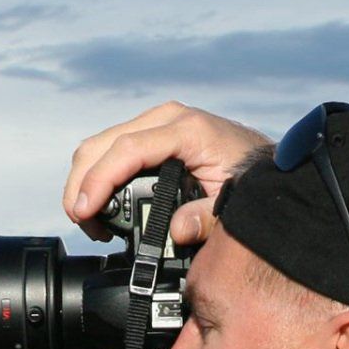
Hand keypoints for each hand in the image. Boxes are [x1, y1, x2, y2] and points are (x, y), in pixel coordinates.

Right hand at [63, 101, 271, 247]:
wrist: (267, 163)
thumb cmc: (252, 181)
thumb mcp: (236, 204)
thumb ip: (208, 217)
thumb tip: (178, 230)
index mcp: (188, 131)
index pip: (127, 150)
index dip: (99, 181)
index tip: (85, 211)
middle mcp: (168, 118)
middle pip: (102, 144)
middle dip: (82, 185)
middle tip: (84, 223)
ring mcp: (158, 123)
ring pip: (100, 145)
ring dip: (86, 182)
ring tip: (92, 221)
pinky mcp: (153, 132)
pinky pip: (112, 149)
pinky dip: (98, 175)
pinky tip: (102, 204)